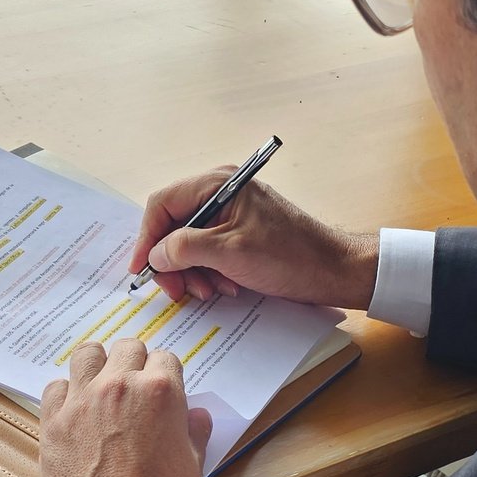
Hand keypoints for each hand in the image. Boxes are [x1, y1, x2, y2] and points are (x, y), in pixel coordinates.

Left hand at [40, 339, 212, 476]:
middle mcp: (119, 387)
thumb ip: (193, 432)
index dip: (167, 377)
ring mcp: (81, 402)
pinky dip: (67, 394)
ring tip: (104, 390)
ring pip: (88, 354)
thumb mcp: (193, 470)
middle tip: (137, 392)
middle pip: (128, 349)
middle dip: (135, 365)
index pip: (166, 359)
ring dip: (99, 366)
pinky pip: (56, 386)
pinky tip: (76, 413)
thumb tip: (194, 415)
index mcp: (160, 393)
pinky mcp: (52, 423)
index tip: (164, 393)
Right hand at [130, 169, 379, 307]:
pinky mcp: (240, 232)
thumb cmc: (288, 256)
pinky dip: (211, 272)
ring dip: (194, 271)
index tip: (142, 270)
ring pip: (189, 243)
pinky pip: (210, 251)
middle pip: (173, 225)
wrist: (334, 270)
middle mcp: (221, 192)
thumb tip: (154, 254)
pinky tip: (227, 286)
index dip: (146, 237)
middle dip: (174, 261)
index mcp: (216, 184)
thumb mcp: (228, 252)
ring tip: (212, 291)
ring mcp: (231, 212)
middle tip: (180, 291)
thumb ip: (183, 248)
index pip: (162, 204)